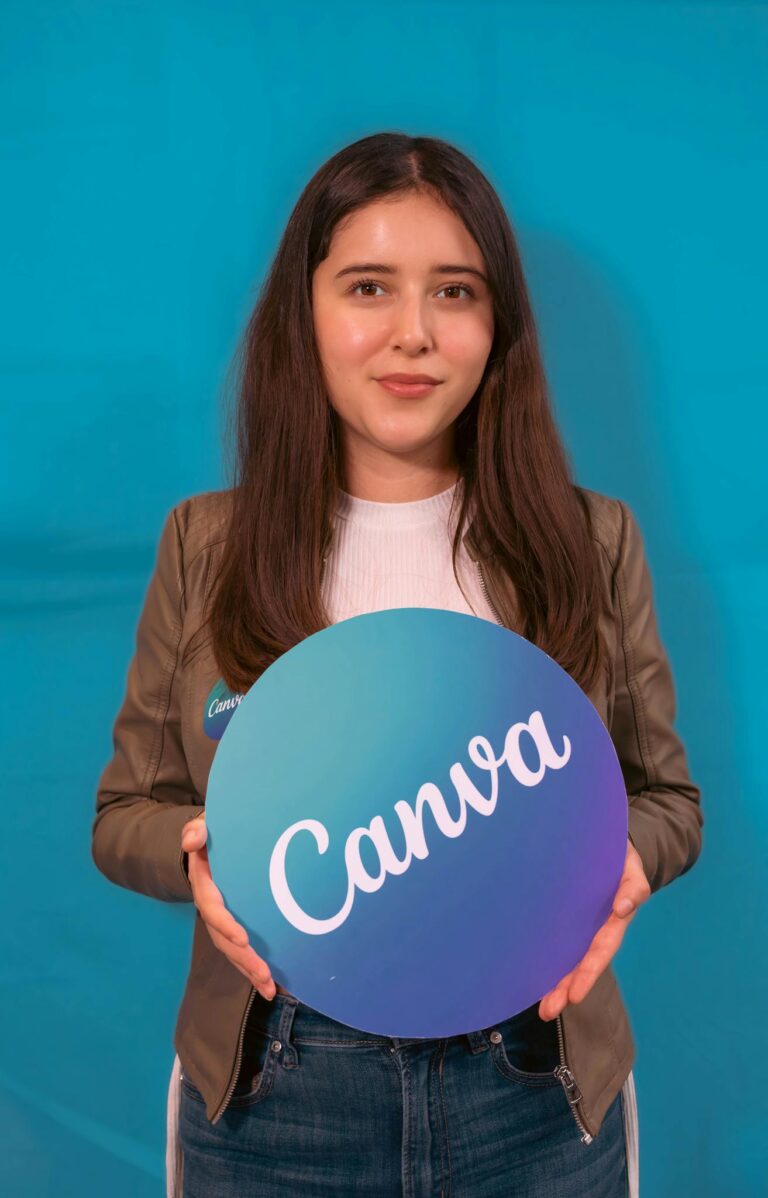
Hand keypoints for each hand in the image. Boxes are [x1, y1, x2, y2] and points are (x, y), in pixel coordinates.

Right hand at [181, 812, 276, 1000]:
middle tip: (264, 974)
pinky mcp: (235, 925)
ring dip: (250, 971)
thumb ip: (197, 830)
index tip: (244, 939)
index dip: (225, 925)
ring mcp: (223, 920)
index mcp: (204, 884)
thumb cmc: (213, 833)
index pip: (211, 908)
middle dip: (243, 959)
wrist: (214, 843)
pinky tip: (275, 985)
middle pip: (223, 939)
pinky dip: (256, 968)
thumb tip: (192, 839)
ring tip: (270, 988)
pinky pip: (243, 950)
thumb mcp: (204, 825)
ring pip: (233, 951)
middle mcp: (211, 907)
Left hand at [538, 838, 650, 1020]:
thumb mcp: (633, 870)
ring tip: (540, 1009)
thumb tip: (624, 908)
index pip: (599, 952)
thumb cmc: (621, 859)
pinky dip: (543, 959)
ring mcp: (577, 925)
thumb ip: (633, 887)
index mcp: (611, 922)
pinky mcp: (561, 916)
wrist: (605, 844)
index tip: (575, 996)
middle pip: (580, 963)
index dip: (588, 974)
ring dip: (554, 983)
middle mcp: (593, 929)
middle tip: (547, 1011)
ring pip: (565, 958)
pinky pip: (552, 940)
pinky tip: (528, 975)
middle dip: (565, 988)